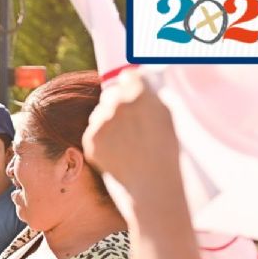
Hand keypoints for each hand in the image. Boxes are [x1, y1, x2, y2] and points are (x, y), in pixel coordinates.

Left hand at [82, 69, 180, 200]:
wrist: (151, 182)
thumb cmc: (166, 151)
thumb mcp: (167, 116)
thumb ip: (150, 95)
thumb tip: (140, 82)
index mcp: (140, 93)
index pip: (128, 76)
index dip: (131, 84)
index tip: (133, 92)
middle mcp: (117, 103)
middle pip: (111, 93)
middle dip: (118, 103)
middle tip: (129, 122)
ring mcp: (101, 121)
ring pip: (99, 112)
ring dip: (108, 120)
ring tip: (124, 140)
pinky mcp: (90, 138)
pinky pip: (93, 130)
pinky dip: (102, 138)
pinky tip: (117, 151)